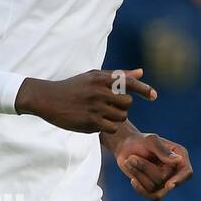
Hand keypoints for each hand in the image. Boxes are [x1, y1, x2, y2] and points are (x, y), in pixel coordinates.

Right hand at [16, 66, 155, 133]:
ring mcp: (95, 107)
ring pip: (121, 117)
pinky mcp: (90, 122)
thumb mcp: (93, 76)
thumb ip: (119, 75)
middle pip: (127, 103)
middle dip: (122, 107)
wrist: (47, 98)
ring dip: (116, 118)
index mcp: (101, 78)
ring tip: (102, 114)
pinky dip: (109, 127)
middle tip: (111, 107)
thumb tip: (142, 73)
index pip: (129, 82)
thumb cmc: (73, 87)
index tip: (154, 96)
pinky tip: (98, 123)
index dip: (144, 89)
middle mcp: (99, 91)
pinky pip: (112, 128)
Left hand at [112, 132, 192, 200]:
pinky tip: (133, 180)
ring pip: (155, 187)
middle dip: (145, 168)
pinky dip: (140, 189)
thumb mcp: (150, 141)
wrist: (125, 148)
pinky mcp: (155, 189)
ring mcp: (166, 181)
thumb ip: (163, 150)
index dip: (180, 180)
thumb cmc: (140, 141)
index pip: (187, 172)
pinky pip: (151, 196)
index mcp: (180, 157)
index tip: (169, 185)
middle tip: (131, 157)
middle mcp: (175, 171)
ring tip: (130, 161)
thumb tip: (179, 160)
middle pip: (164, 180)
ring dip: (139, 174)